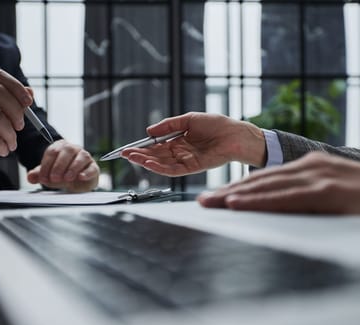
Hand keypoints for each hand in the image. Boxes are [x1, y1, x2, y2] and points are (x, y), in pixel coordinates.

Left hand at [27, 139, 98, 192]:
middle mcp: (74, 149)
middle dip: (59, 165)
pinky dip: (86, 172)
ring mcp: (85, 157)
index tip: (43, 177)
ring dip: (73, 168)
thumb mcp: (48, 175)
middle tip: (54, 178)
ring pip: (81, 157)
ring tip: (66, 178)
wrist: (76, 183)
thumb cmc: (62, 175)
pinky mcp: (94, 167)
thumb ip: (38, 174)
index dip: (47, 164)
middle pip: (67, 151)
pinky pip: (92, 167)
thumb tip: (30, 177)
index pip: (52, 151)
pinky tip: (80, 177)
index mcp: (60, 147)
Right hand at [120, 112, 266, 175]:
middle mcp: (180, 153)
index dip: (141, 147)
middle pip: (155, 156)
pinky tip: (149, 164)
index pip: (155, 147)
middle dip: (139, 155)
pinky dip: (160, 168)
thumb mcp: (188, 119)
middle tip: (123, 154)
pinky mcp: (193, 167)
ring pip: (162, 164)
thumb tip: (149, 131)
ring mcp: (186, 161)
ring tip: (132, 158)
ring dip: (146, 162)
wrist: (236, 133)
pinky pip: (173, 170)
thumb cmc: (217, 124)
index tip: (128, 148)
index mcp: (178, 141)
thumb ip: (168, 126)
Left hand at [197, 152, 359, 219]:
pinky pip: (286, 198)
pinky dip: (259, 201)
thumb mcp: (334, 190)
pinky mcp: (329, 191)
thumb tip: (281, 208)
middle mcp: (309, 166)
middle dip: (228, 192)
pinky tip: (238, 204)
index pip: (265, 178)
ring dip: (234, 196)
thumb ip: (307, 195)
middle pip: (259, 180)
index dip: (238, 188)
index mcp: (310, 166)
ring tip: (209, 204)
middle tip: (201, 202)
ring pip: (266, 186)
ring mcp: (319, 177)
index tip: (217, 198)